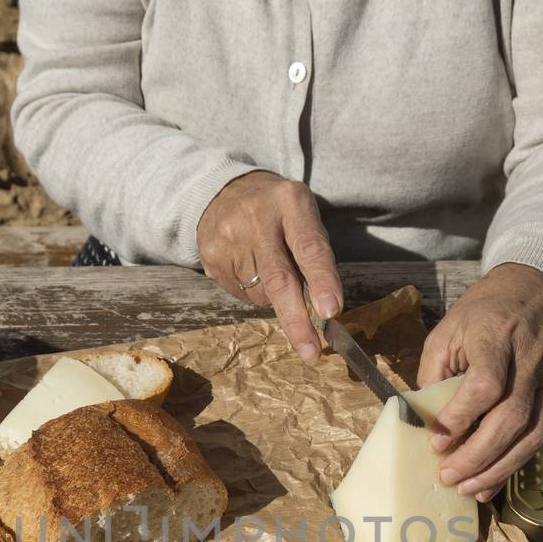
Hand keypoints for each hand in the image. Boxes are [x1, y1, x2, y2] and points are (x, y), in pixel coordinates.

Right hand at [196, 170, 343, 362]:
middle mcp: (258, 218)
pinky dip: (253, 292)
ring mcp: (230, 237)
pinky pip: (241, 294)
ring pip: (261, 294)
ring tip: (269, 269)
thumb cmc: (278, 212)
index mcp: (291, 203)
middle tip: (311, 351)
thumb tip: (323, 312)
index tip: (331, 312)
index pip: (310, 248)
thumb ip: (314, 256)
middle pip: (279, 279)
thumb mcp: (302, 216)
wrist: (224, 190)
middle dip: (297, 321)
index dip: (322, 282)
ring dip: (274, 299)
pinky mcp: (211, 255)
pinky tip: (249, 267)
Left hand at [417, 263, 542, 501]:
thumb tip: (422, 418)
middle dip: (478, 454)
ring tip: (468, 488)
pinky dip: (515, 464)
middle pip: (511, 416)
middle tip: (448, 475)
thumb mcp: (448, 329)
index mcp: (496, 336)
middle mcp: (528, 361)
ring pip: (531, 434)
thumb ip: (435, 372)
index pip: (486, 383)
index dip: (461, 416)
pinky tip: (491, 482)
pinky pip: (540, 437)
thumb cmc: (487, 310)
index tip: (436, 438)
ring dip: (498, 468)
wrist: (542, 291)